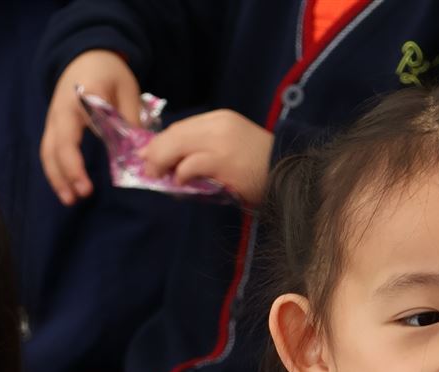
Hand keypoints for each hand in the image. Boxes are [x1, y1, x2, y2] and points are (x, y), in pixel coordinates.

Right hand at [42, 50, 141, 203]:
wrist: (86, 56)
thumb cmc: (109, 73)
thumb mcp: (127, 90)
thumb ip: (130, 120)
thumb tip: (137, 156)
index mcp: (82, 96)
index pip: (75, 134)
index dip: (78, 162)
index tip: (88, 184)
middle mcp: (61, 110)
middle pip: (57, 146)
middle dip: (67, 173)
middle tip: (82, 195)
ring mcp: (53, 119)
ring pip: (48, 151)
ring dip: (57, 177)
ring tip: (69, 200)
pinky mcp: (53, 127)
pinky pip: (50, 151)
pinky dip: (56, 171)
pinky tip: (66, 189)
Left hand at [139, 109, 273, 204]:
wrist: (290, 172)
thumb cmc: (260, 166)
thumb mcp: (231, 147)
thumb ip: (205, 149)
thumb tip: (173, 165)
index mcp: (220, 119)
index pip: (181, 127)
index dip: (161, 142)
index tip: (150, 156)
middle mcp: (218, 125)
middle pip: (174, 134)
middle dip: (155, 152)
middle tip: (148, 170)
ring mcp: (220, 142)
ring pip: (177, 146)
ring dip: (162, 163)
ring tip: (160, 178)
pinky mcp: (222, 162)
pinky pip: (190, 166)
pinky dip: (180, 175)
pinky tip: (181, 184)